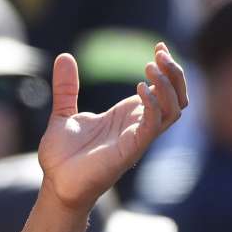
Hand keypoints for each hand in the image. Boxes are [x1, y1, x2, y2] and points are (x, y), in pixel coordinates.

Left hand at [38, 43, 187, 210]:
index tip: (159, 47)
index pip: (161, 90)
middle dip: (174, 74)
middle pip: (177, 98)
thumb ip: (67, 87)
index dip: (166, 68)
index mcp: (126, 116)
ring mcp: (137, 138)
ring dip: (168, 86)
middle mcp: (137, 126)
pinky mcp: (131, 150)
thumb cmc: (62, 156)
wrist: (55, 184)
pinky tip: (140, 89)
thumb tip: (64, 57)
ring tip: (151, 67)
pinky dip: (153, 105)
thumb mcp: (63, 113)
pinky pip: (154, 126)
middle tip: (161, 53)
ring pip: (174, 110)